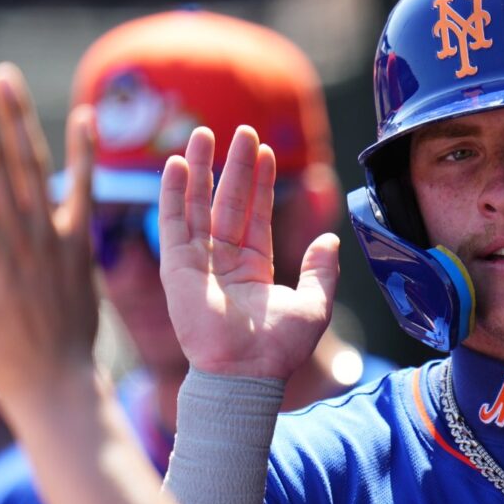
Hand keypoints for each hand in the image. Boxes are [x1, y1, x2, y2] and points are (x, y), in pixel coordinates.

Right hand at [157, 126, 339, 379]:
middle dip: (235, 166)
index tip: (265, 150)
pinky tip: (175, 164)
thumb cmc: (278, 349)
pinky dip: (172, 193)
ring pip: (198, 205)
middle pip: (229, 201)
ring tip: (203, 132)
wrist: (247, 372)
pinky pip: (172, 224)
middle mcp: (224, 261)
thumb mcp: (314, 304)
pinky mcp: (178, 268)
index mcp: (254, 267)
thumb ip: (322, 270)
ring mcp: (199, 262)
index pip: (257, 214)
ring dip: (200, 169)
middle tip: (243, 130)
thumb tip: (330, 240)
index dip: (262, 182)